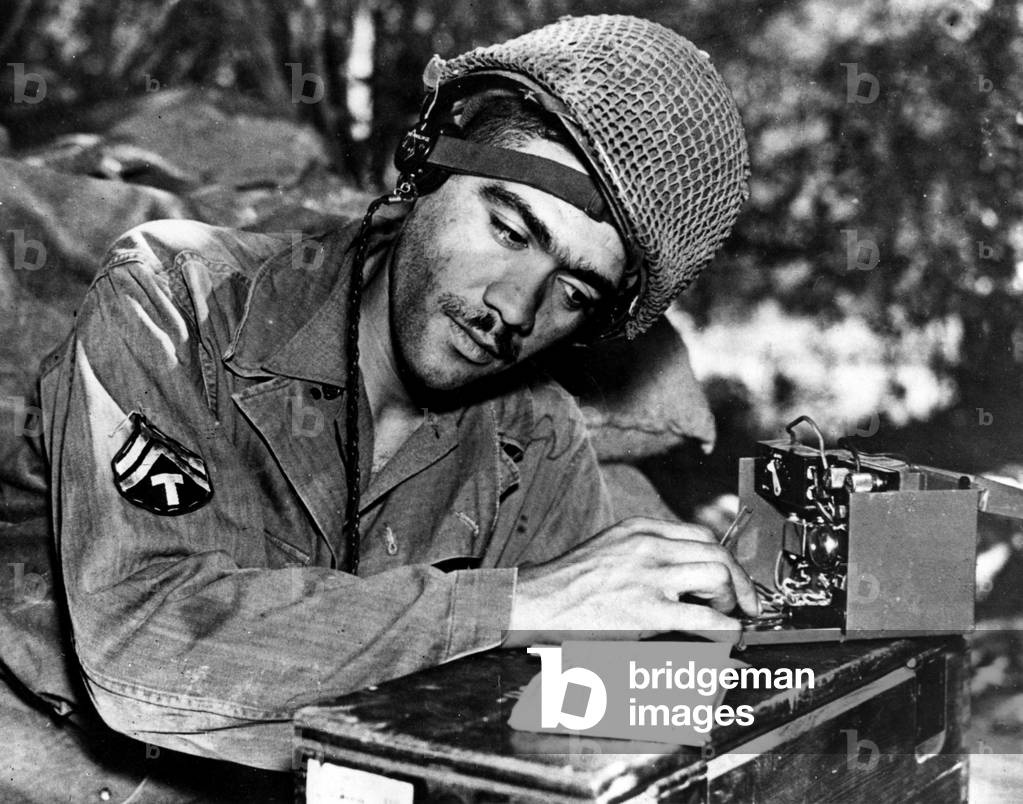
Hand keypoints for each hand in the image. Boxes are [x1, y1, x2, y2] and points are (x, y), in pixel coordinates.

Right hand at [505, 516, 758, 645]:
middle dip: (738, 580)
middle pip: (717, 551)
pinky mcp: (647, 611)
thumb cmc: (567, 582)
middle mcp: (648, 546)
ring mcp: (648, 577)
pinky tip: (726, 635)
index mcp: (638, 529)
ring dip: (729, 598)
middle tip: (742, 602)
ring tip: (722, 614)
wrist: (536, 601)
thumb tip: (680, 571)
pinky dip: (725, 628)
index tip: (730, 577)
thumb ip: (642, 551)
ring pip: (717, 574)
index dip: (723, 559)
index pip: (700, 535)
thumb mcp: (608, 549)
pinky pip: (705, 617)